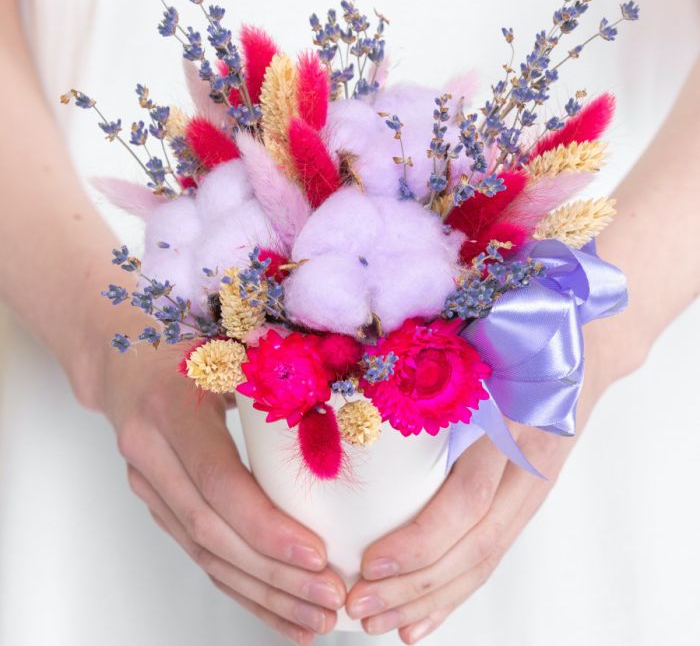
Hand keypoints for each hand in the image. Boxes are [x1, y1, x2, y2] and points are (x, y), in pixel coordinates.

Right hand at [76, 311, 343, 644]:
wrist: (120, 350)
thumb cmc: (186, 336)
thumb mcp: (227, 339)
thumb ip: (278, 367)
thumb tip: (355, 399)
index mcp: (171, 408)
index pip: (219, 482)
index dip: (266, 525)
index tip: (318, 555)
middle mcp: (150, 453)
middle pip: (212, 532)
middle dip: (274, 574)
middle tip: (330, 597)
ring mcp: (149, 484)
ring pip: (204, 554)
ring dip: (261, 594)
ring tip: (315, 618)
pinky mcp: (160, 501)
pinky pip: (199, 553)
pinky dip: (240, 587)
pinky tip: (278, 612)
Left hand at [346, 334, 610, 643]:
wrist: (584, 347)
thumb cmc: (520, 334)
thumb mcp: (482, 340)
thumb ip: (434, 360)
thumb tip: (360, 365)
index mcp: (512, 426)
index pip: (468, 500)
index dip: (421, 538)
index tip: (369, 561)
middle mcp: (527, 468)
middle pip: (474, 546)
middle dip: (414, 585)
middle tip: (357, 605)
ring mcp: (532, 490)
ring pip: (483, 560)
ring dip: (430, 598)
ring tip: (379, 622)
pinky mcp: (527, 501)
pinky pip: (493, 554)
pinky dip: (456, 591)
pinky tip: (422, 619)